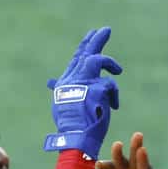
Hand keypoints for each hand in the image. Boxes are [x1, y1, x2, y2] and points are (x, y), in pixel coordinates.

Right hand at [44, 25, 122, 158]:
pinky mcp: (97, 89)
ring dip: (109, 63)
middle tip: (106, 30)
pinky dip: (114, 95)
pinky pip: (110, 85)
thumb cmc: (70, 125)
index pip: (76, 59)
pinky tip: (114, 105)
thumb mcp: (62, 104)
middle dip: (96, 39)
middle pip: (85, 53)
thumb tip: (50, 81)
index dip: (85, 46)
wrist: (75, 138)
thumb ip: (59, 89)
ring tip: (117, 69)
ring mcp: (84, 83)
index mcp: (66, 82)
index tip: (92, 34)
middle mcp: (73, 79)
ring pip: (97, 60)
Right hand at [97, 133, 165, 168]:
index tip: (142, 150)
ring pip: (123, 160)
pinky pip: (111, 167)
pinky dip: (105, 165)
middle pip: (138, 158)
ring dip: (119, 153)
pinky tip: (98, 165)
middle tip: (138, 135)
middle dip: (137, 147)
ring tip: (117, 145)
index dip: (144, 161)